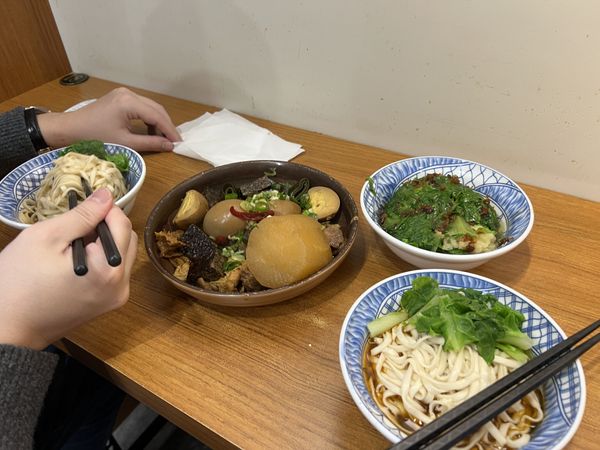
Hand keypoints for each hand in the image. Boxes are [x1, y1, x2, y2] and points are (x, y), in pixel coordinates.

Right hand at [0, 188, 136, 349]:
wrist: (7, 326)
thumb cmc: (19, 281)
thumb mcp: (47, 237)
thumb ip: (82, 215)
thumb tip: (107, 196)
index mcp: (109, 270)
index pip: (123, 224)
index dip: (104, 209)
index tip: (83, 207)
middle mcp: (121, 286)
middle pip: (128, 239)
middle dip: (106, 226)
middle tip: (75, 228)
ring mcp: (117, 298)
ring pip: (123, 254)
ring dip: (106, 242)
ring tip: (73, 245)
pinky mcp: (109, 303)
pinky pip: (116, 270)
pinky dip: (103, 258)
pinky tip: (77, 260)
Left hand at [38, 87, 181, 151]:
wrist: (69, 128)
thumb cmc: (94, 136)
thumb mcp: (125, 142)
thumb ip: (150, 143)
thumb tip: (169, 146)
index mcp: (129, 102)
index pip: (157, 116)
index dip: (170, 130)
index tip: (179, 143)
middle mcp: (129, 93)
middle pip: (156, 109)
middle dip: (167, 126)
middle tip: (174, 142)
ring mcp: (124, 93)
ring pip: (150, 107)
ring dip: (158, 122)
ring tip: (164, 139)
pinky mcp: (120, 97)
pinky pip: (141, 107)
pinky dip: (148, 118)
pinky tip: (151, 131)